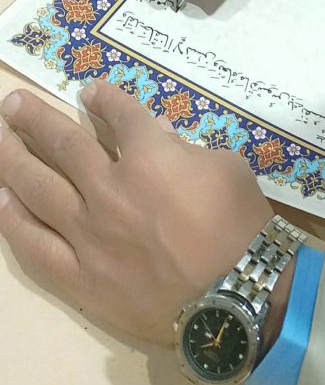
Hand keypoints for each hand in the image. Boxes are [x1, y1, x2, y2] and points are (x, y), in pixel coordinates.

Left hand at [0, 81, 276, 344]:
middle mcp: (108, 187)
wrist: (237, 293)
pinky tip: (0, 200)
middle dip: (36, 119)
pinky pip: (35, 244)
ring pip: (37, 187)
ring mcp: (87, 232)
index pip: (120, 116)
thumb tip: (161, 139)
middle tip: (13, 105)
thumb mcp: (228, 169)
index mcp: (150, 156)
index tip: (90, 91)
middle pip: (63, 143)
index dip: (104, 99)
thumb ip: (188, 150)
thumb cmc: (241, 225)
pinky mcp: (78, 274)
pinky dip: (12, 220)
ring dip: (12, 158)